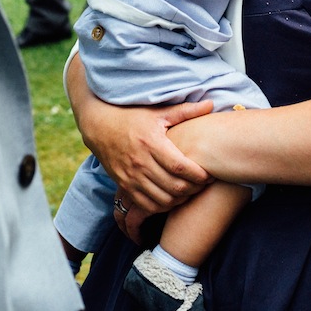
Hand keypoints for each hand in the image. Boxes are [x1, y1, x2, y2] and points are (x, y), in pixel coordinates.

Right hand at [86, 99, 214, 213]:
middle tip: (204, 184)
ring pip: (163, 199)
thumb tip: (211, 105)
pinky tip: (173, 197)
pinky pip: (147, 205)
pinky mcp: (124, 186)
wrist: (99, 126)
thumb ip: (185, 111)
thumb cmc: (132, 117)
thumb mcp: (158, 112)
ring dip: (181, 199)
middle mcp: (140, 162)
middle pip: (174, 186)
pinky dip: (163, 206)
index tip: (210, 174)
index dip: (199, 175)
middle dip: (194, 189)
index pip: (180, 167)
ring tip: (191, 190)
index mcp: (151, 143)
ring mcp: (131, 176)